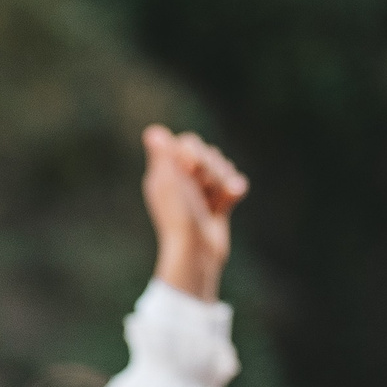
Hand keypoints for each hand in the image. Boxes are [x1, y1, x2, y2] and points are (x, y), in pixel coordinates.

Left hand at [141, 123, 247, 301]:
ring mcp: (200, 193)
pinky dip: (234, 190)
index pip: (187, 143)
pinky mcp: (217, 205)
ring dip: (224, 180)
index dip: (194, 151)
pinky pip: (232, 184)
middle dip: (212, 167)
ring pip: (223, 168)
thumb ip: (162, 156)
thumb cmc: (179, 219)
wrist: (197, 254)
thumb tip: (152, 131)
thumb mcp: (168, 185)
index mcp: (165, 173)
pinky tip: (233, 198)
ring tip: (220, 196)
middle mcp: (181, 181)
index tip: (190, 168)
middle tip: (205, 187)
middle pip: (208, 154)